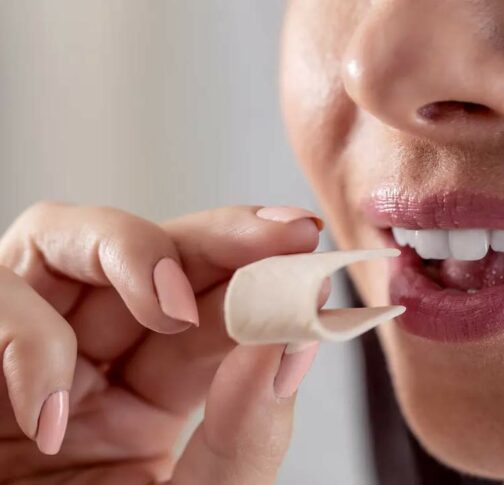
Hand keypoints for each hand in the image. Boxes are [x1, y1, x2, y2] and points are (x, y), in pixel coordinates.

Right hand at [0, 202, 323, 483]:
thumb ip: (248, 434)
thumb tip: (293, 344)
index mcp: (154, 398)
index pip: (213, 313)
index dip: (263, 277)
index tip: (312, 251)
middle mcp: (92, 365)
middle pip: (154, 257)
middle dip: (221, 238)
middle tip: (283, 232)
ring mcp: (26, 358)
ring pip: (66, 245)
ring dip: (127, 252)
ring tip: (169, 306)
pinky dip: (21, 336)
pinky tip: (50, 409)